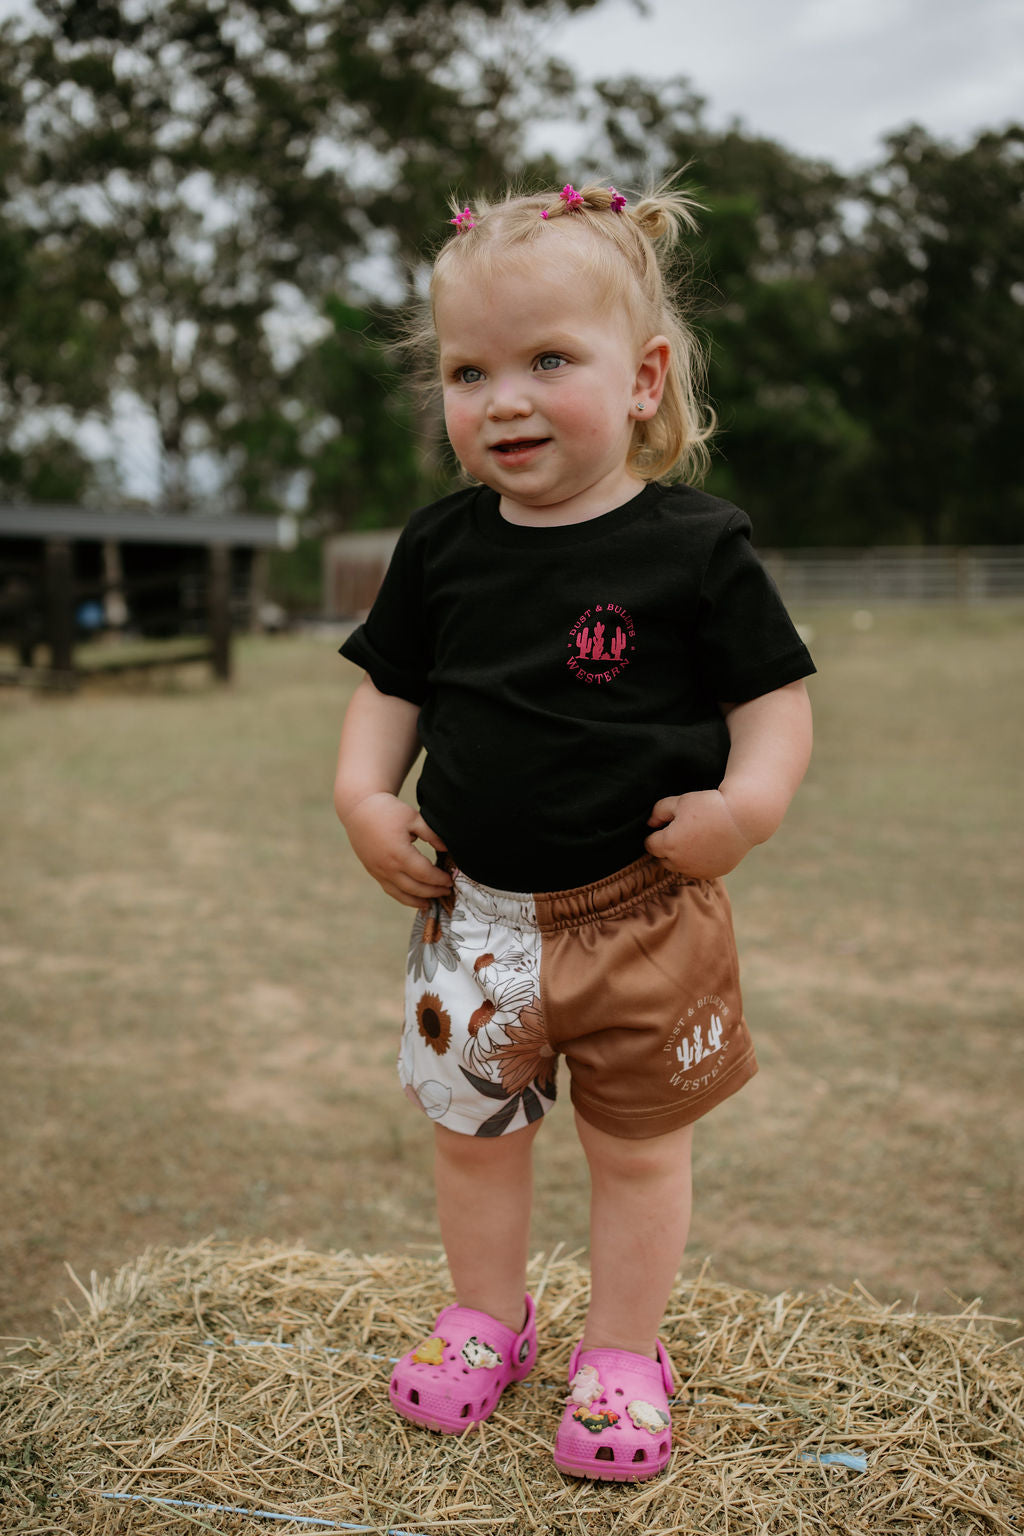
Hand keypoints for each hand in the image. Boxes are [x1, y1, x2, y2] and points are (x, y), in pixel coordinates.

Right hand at [343, 793, 450, 908]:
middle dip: (433, 892)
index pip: (425, 874)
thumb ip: (432, 834)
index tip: (450, 880)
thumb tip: (447, 849)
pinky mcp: (373, 871)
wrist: (359, 809)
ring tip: (431, 903)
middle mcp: (387, 867)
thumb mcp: (413, 817)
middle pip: (415, 888)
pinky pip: (390, 890)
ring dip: (418, 901)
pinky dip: (403, 897)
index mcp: (399, 853)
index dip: (439, 879)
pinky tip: (413, 898)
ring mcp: (378, 871)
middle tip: (447, 891)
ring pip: (401, 894)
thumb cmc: (388, 811)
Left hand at [644, 789, 753, 879]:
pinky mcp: (713, 874)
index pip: (649, 844)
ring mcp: (697, 871)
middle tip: (682, 830)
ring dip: (681, 857)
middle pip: (662, 859)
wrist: (743, 817)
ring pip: (679, 867)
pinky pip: (697, 870)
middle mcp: (680, 863)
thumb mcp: (680, 801)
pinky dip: (698, 862)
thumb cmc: (709, 805)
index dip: (657, 832)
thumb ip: (658, 812)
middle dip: (667, 847)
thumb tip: (650, 824)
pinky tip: (708, 846)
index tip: (669, 823)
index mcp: (668, 844)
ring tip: (695, 838)